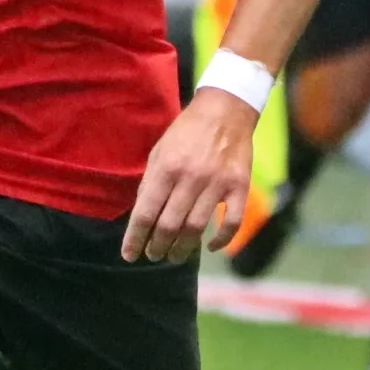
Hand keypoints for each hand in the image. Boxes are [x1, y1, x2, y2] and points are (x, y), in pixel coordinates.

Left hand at [123, 88, 257, 263]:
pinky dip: (222, 239)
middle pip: (170, 224)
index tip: (129, 255)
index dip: (135, 237)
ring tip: (174, 257)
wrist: (225, 111)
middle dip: (158, 246)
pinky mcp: (240, 186)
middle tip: (153, 256)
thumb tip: (142, 213)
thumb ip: (151, 181)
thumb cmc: (185, 132)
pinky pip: (232, 221)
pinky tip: (211, 247)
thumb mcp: (159, 151)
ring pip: (197, 227)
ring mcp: (218, 184)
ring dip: (184, 248)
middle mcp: (191, 178)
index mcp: (166, 168)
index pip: (146, 212)